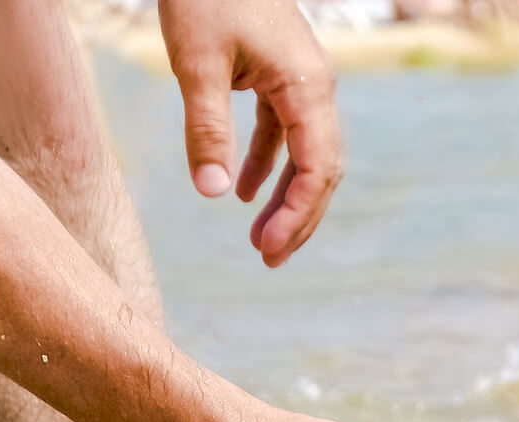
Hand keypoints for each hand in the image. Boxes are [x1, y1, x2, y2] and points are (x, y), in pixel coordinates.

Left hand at [158, 0, 341, 266]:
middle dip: (298, 218)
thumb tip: (213, 193)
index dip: (296, 214)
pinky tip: (243, 191)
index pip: (318, 168)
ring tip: (259, 241)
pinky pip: (286, 133)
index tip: (266, 248)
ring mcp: (303, 82)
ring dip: (286, 198)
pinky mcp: (283, 76)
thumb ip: (207, 130)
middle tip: (268, 260)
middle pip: (322, 171)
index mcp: (309, 87)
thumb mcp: (196, 64)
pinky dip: (268, 164)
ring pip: (307, 155)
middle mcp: (317, 88)